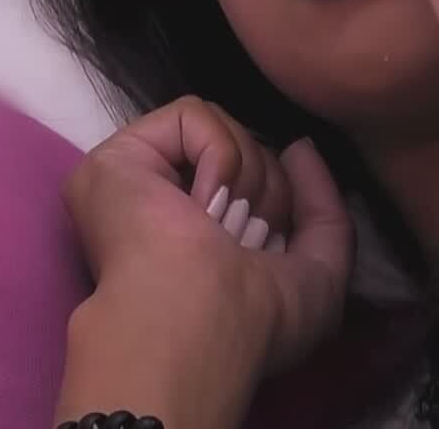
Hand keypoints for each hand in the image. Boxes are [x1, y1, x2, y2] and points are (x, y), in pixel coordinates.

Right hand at [60, 98, 352, 394]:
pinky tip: (200, 205)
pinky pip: (192, 115)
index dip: (281, 202)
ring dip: (248, 177)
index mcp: (196, 239)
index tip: (274, 242)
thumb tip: (300, 146)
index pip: (255, 184)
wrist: (198, 322)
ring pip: (223, 129)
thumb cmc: (256, 320)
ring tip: (221, 227)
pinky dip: (218, 155)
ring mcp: (133, 182)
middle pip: (245, 152)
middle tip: (246, 241)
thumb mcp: (320, 274)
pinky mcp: (114, 158)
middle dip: (269, 191)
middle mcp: (159, 207)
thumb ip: (324, 210)